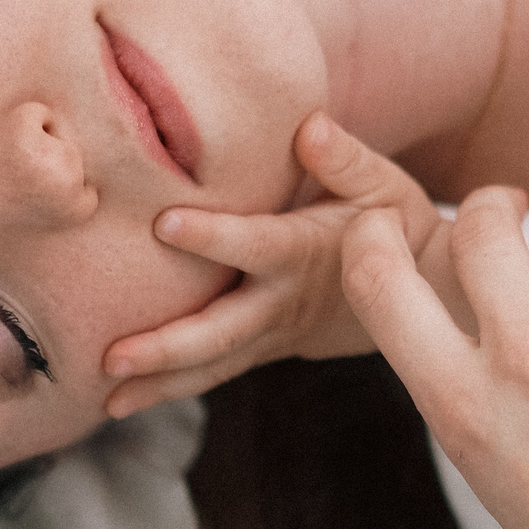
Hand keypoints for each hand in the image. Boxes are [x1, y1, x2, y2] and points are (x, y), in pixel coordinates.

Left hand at [101, 111, 442, 416]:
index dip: (215, 236)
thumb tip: (310, 127)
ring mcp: (273, 334)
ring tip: (107, 402)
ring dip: (161, 385)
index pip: (257, 245)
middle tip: (114, 358)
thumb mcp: (384, 185)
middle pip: (224, 330)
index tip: (165, 222)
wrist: (421, 295)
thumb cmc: (394, 223)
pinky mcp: (263, 349)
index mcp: (306, 252)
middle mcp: (284, 301)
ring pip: (214, 365)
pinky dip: (171, 388)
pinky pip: (215, 372)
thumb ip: (344, 158)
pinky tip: (120, 402)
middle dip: (169, 347)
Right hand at [344, 191, 528, 528]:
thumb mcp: (505, 488)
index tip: (402, 226)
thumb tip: (501, 327)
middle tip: (526, 222)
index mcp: (463, 410)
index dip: (379, 235)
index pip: (380, 281)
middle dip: (502, 212)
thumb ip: (489, 400)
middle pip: (485, 225)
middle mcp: (526, 360)